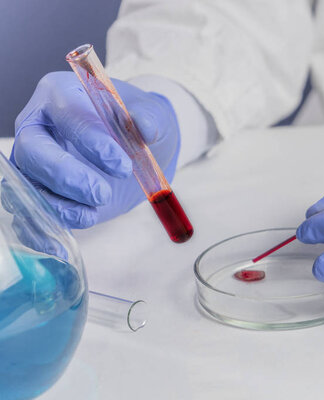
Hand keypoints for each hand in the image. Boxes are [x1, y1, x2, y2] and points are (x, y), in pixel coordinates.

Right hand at [10, 71, 179, 227]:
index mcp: (61, 95)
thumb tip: (144, 127)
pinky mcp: (42, 192)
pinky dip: (40, 231)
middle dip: (66, 175)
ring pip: (27, 184)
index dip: (89, 139)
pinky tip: (59, 246)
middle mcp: (39, 127)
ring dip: (58, 205)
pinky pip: (30, 212)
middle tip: (102, 193)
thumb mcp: (153, 115)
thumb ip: (148, 119)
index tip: (122, 164)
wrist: (139, 146)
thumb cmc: (139, 122)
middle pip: (33, 151)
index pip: (65, 114)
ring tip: (93, 213)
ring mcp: (35, 162)